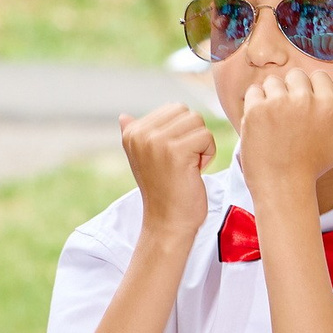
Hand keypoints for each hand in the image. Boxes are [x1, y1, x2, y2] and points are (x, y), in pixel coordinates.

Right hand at [119, 104, 214, 242]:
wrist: (167, 223)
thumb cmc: (163, 191)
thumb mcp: (144, 160)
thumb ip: (136, 135)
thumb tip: (123, 116)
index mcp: (132, 132)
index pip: (174, 109)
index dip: (183, 132)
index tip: (173, 158)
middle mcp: (140, 133)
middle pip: (187, 113)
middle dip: (193, 136)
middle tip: (183, 163)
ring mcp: (157, 141)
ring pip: (198, 122)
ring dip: (202, 145)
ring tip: (188, 167)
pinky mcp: (176, 151)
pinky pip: (206, 136)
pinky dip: (208, 155)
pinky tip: (194, 172)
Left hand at [236, 68, 332, 204]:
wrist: (282, 186)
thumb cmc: (314, 165)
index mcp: (328, 104)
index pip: (317, 77)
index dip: (310, 94)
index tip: (306, 115)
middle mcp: (304, 99)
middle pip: (294, 76)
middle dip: (291, 93)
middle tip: (290, 121)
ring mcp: (278, 103)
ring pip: (273, 82)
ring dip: (272, 97)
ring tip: (276, 124)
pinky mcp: (256, 109)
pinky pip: (255, 91)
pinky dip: (255, 104)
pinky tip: (262, 125)